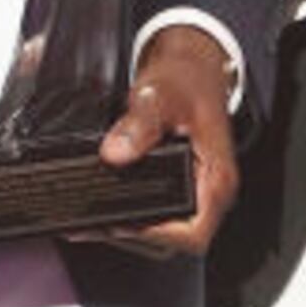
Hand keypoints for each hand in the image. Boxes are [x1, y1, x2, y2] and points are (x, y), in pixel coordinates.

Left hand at [92, 24, 238, 255]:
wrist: (191, 66)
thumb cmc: (187, 80)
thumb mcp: (160, 95)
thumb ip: (139, 124)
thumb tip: (115, 153)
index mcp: (217, 177)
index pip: (195, 232)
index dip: (159, 235)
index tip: (124, 221)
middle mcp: (209, 191)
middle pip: (174, 240)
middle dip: (133, 234)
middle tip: (92, 222)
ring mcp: (194, 192)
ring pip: (163, 232)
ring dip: (128, 230)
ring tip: (89, 220)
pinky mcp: (178, 187)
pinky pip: (156, 214)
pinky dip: (128, 216)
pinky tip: (101, 209)